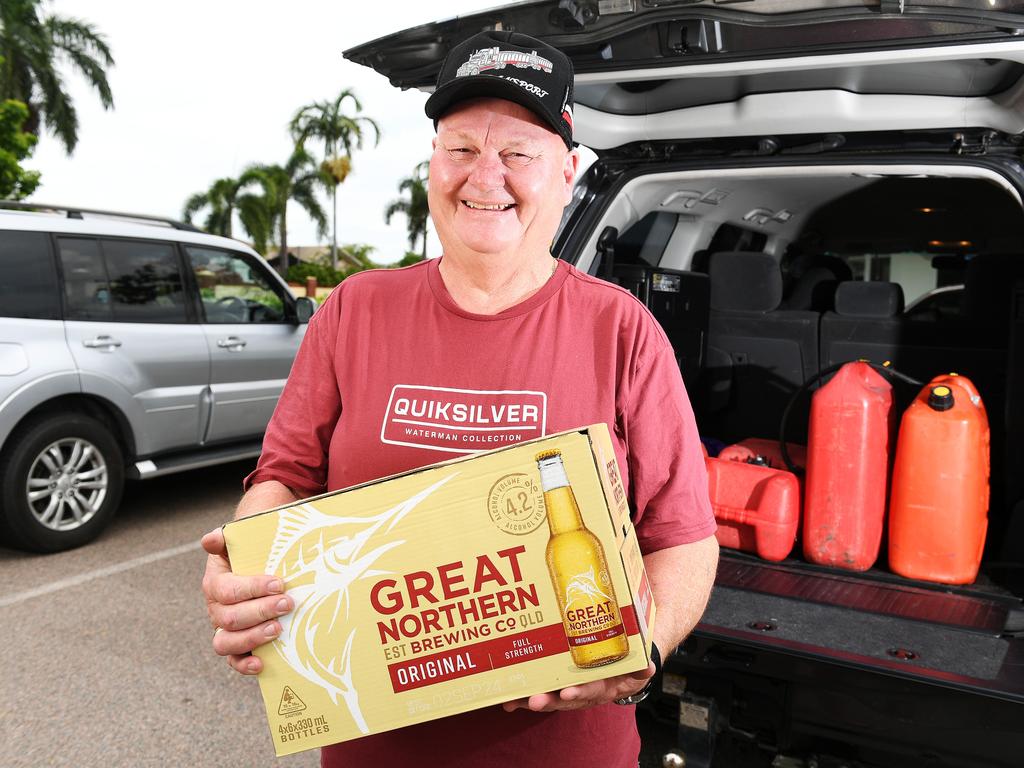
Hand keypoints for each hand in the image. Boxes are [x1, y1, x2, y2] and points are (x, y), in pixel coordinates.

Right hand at [201, 528, 292, 674]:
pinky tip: (261, 664)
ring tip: (277, 629)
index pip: (227, 590)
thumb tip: (211, 539)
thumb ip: (224, 538)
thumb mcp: (238, 541)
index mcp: (214, 584)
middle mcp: (216, 609)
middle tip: (287, 604)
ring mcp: (225, 629)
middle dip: (260, 612)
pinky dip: (244, 665)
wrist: (258, 563)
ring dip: (252, 638)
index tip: (278, 584)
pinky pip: (234, 660)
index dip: (252, 588)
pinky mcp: (238, 645)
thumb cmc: (250, 553)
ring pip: (227, 642)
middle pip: (230, 618)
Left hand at [501, 661, 654, 712]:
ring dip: (530, 700)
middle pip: (565, 698)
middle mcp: (585, 692)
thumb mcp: (641, 665)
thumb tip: (647, 666)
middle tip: (534, 701)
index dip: (580, 692)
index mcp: (605, 687)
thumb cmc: (630, 663)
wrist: (626, 666)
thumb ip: (642, 665)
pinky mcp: (560, 684)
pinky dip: (524, 695)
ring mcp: (571, 689)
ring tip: (513, 701)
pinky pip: (542, 690)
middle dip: (548, 701)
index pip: (592, 690)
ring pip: (550, 696)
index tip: (568, 692)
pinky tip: (508, 697)